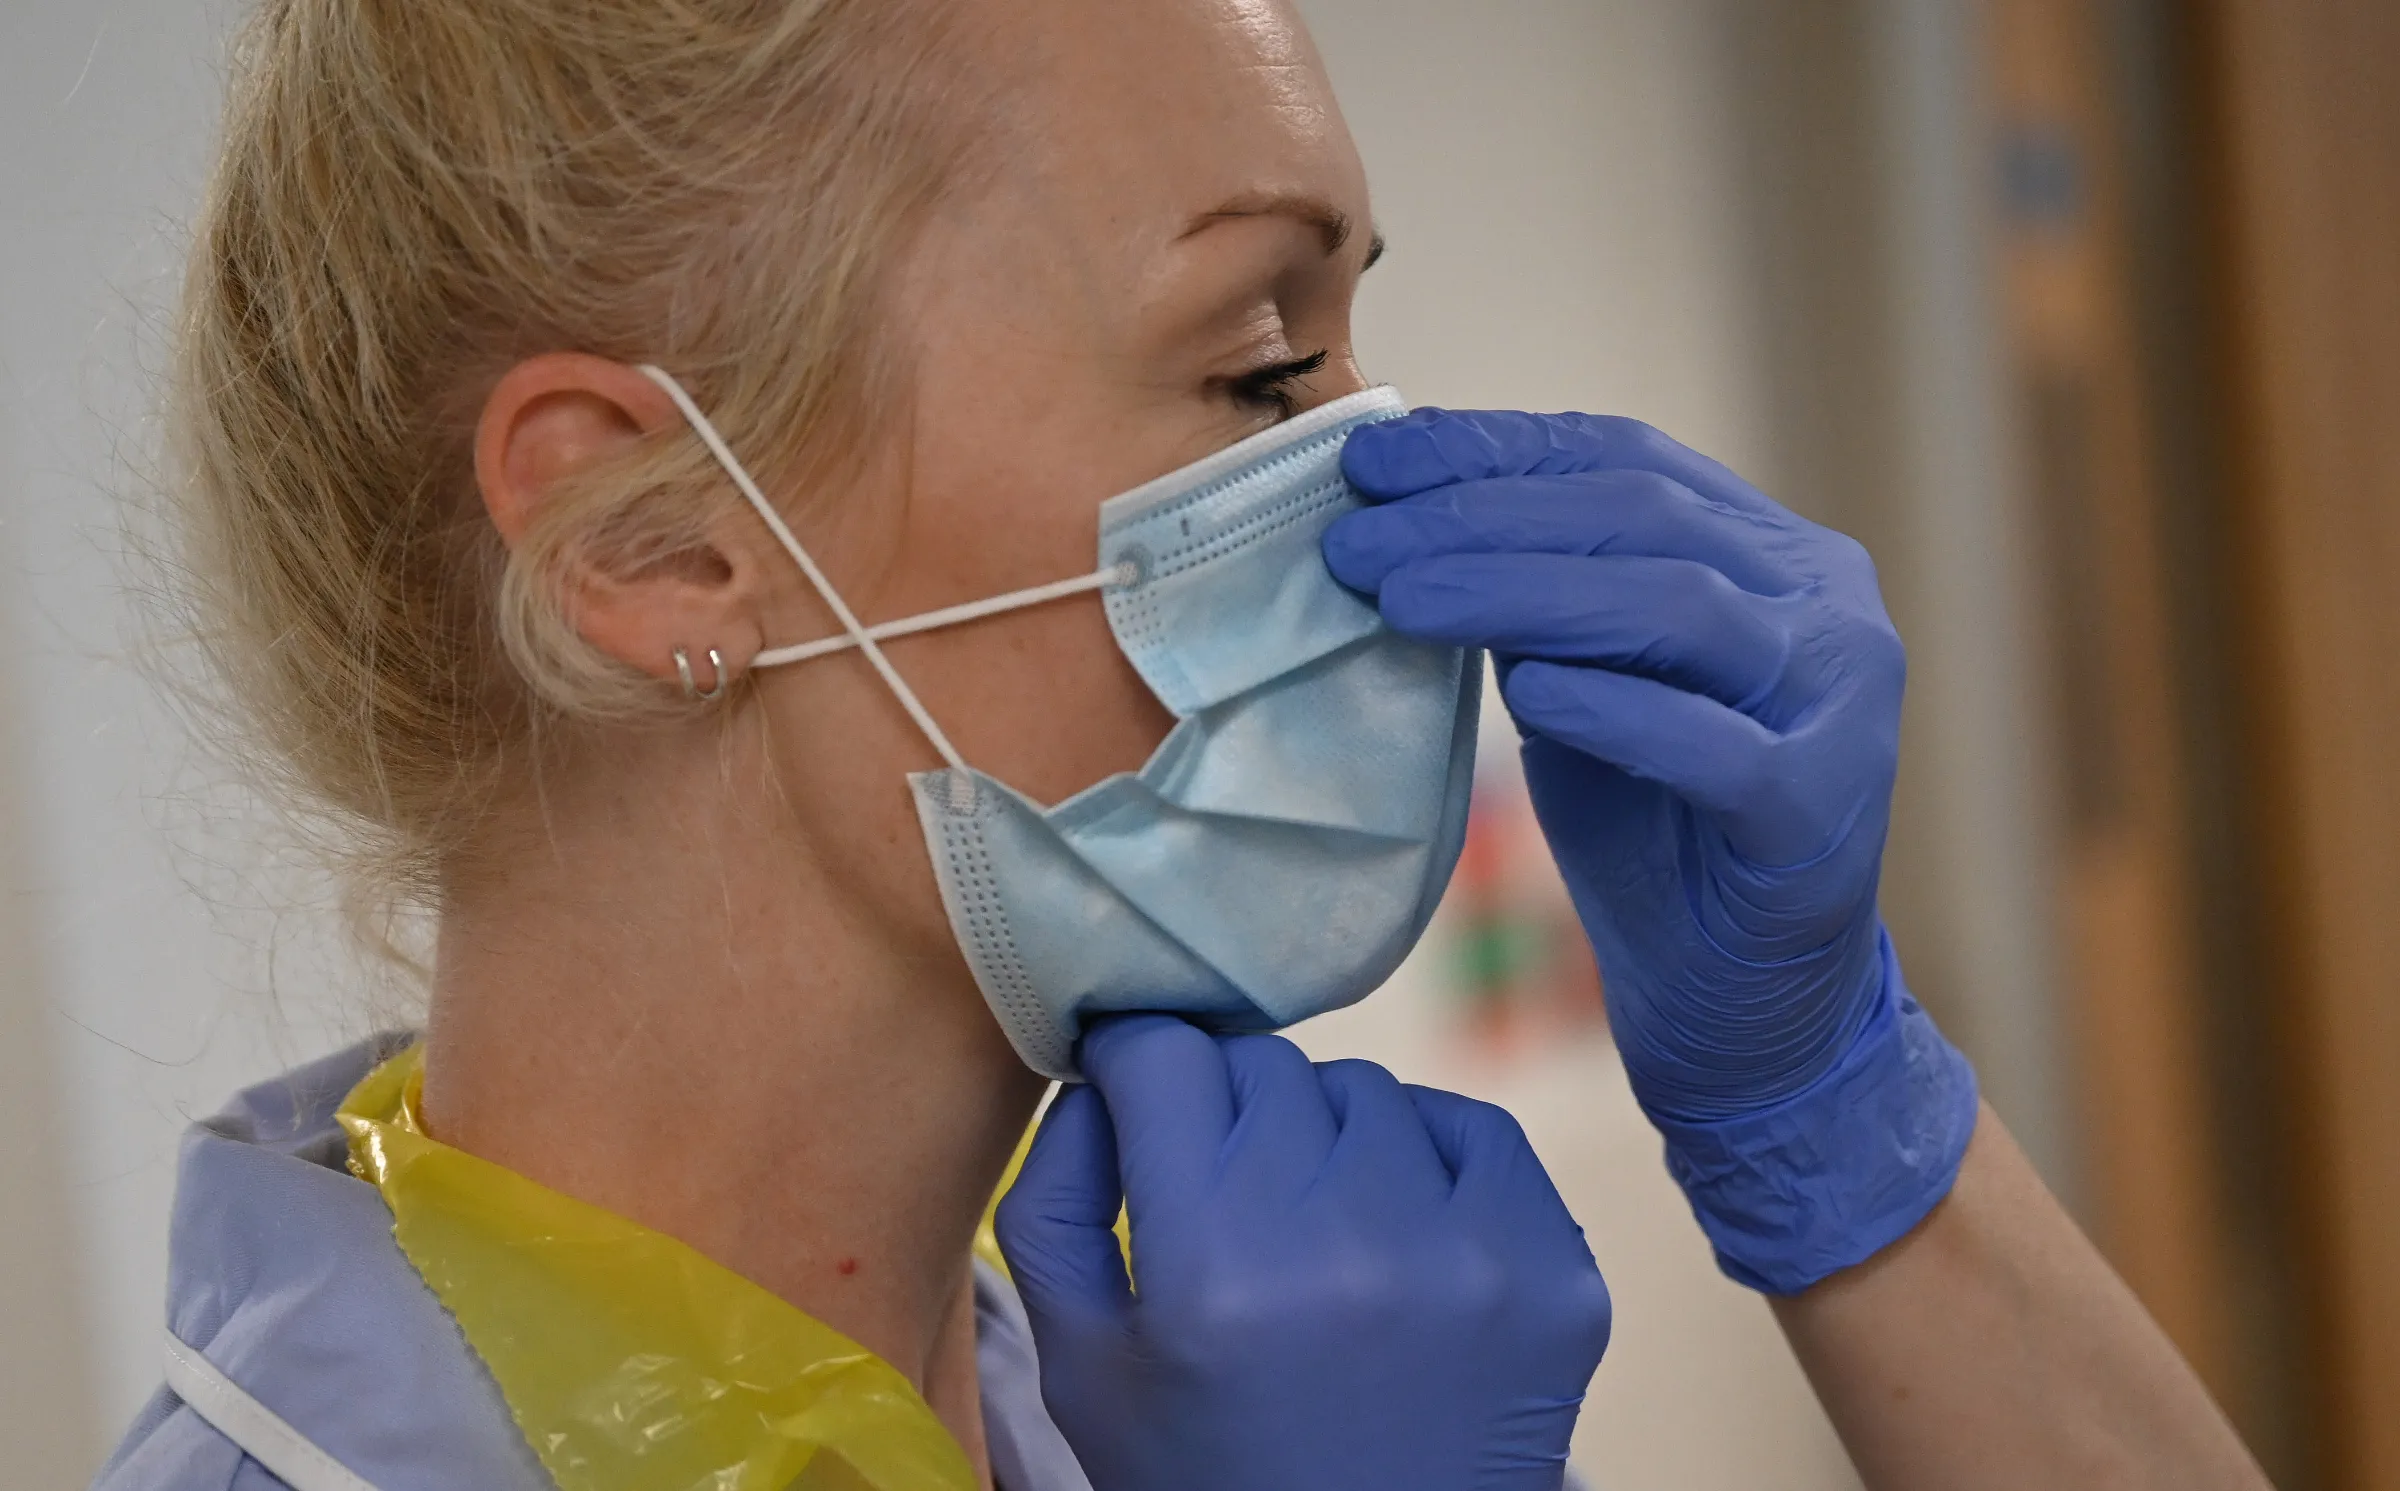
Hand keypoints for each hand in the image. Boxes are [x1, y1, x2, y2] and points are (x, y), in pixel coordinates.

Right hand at [995, 1015, 1609, 1490]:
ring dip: (1330, 1138)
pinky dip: (1431, 1160)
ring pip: (1369, 1087)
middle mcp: (1346, 1246)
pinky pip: (1477, 1126)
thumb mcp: (1082, 1367)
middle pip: (1265, 1064)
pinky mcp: (1552, 1271)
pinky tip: (1398, 1241)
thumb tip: (1098, 1073)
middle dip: (1229, 1113)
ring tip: (1314, 1239)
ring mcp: (1467, 1256)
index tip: (1139, 1095)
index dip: (1137, 1065)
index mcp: (1213, 1271)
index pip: (1168, 1056)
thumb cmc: (1210, 1475)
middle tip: (1226, 1202)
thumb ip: (1054, 1200)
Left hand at [1322, 409, 1976, 1292]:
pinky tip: (1523, 693)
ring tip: (1399, 596)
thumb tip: (1401, 514)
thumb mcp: (1584, 688)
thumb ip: (1537, 602)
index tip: (1370, 457)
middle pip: (1641, 519)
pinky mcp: (1818, 813)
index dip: (1492, 449)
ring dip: (1520, 592)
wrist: (1744, 1006)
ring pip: (1676, 610)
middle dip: (1481, 517)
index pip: (1625, 460)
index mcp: (1775, 555)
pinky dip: (1614, 711)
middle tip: (1357, 537)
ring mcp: (1840, 707)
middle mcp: (1826, 608)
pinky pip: (1712, 748)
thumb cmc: (1656, 833)